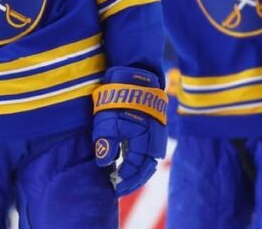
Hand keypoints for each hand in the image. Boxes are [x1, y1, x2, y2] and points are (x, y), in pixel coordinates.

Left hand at [92, 67, 167, 196]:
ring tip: (125, 179)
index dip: (125, 180)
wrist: (136, 73)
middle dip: (134, 181)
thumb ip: (106, 143)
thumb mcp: (107, 120)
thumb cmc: (119, 96)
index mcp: (145, 139)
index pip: (136, 169)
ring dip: (138, 171)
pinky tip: (130, 162)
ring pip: (150, 160)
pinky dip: (141, 159)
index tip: (113, 187)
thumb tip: (104, 164)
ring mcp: (157, 133)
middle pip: (147, 168)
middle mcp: (155, 139)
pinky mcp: (155, 127)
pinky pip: (150, 150)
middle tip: (119, 188)